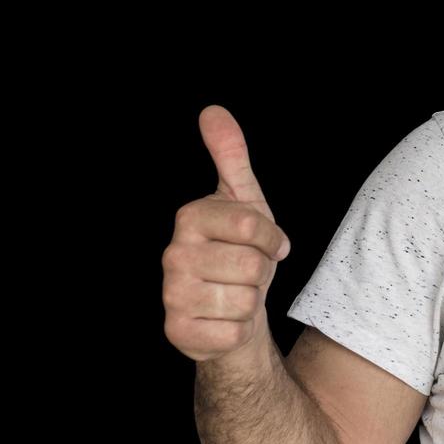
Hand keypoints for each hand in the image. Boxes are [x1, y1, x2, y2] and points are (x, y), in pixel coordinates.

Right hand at [161, 105, 293, 362]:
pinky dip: (240, 328)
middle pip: (254, 266)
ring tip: (237, 292)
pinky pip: (234, 331)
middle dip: (263, 272)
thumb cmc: (240, 250)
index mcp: (190, 218)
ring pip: (246, 300)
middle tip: (248, 271)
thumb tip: (213, 111)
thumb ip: (231, 155)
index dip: (273, 239)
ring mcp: (171, 295)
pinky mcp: (178, 332)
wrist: (231, 307)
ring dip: (252, 300)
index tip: (266, 243)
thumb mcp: (244, 199)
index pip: (255, 227)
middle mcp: (172, 254)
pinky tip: (225, 318)